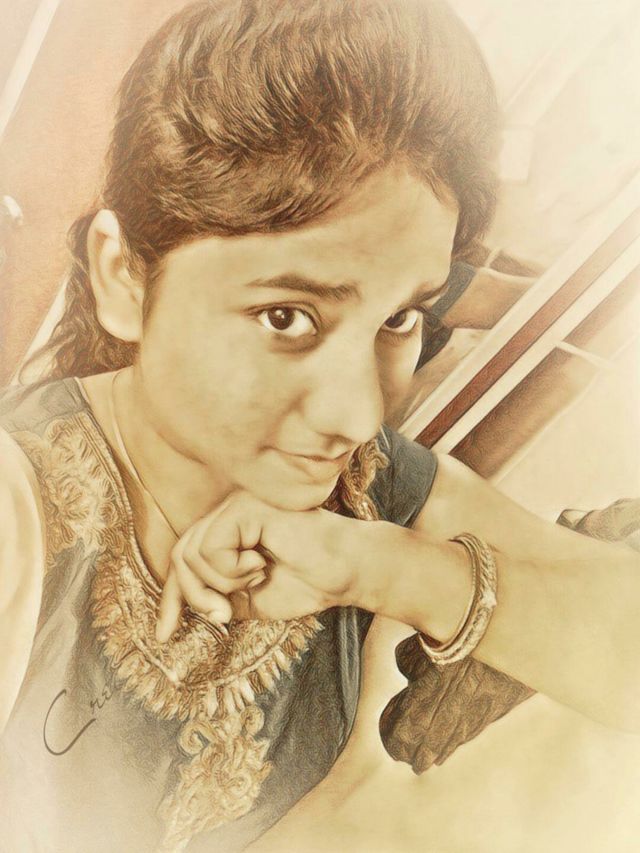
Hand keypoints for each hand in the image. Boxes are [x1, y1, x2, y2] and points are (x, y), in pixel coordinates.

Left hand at [156, 491, 365, 640]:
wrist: (343, 573)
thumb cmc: (305, 582)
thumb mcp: (246, 600)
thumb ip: (214, 599)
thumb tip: (177, 612)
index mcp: (227, 531)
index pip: (182, 561)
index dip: (170, 599)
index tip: (163, 636)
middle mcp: (227, 513)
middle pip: (180, 557)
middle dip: (194, 595)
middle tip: (221, 616)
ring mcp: (234, 506)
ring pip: (191, 555)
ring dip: (220, 582)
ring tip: (255, 579)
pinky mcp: (243, 507)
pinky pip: (211, 548)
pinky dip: (232, 569)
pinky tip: (261, 563)